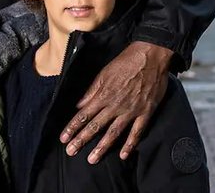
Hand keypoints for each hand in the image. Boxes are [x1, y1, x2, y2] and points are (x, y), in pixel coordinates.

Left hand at [60, 41, 172, 163]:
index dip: (73, 127)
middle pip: (95, 126)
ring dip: (102, 147)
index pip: (84, 114)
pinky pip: (137, 132)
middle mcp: (115, 105)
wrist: (150, 56)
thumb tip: (79, 105)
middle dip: (81, 140)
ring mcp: (131, 110)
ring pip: (114, 133)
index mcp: (103, 94)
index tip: (64, 138)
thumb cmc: (126, 62)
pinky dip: (130, 144)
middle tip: (71, 152)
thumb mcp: (104, 73)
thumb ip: (91, 91)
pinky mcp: (145, 112)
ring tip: (92, 159)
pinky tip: (123, 155)